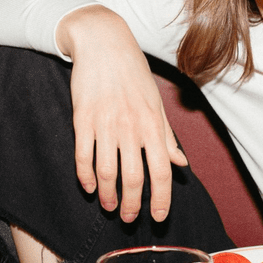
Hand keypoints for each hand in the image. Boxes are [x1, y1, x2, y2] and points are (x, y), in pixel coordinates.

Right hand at [57, 5, 186, 222]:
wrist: (104, 44)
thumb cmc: (134, 75)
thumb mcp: (156, 105)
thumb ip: (167, 137)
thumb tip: (181, 164)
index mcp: (153, 125)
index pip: (161, 171)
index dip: (161, 199)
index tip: (158, 217)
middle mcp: (130, 127)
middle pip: (133, 178)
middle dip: (131, 205)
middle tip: (129, 218)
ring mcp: (105, 124)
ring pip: (106, 172)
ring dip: (107, 196)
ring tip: (109, 206)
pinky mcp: (82, 119)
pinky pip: (83, 156)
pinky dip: (85, 177)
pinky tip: (89, 187)